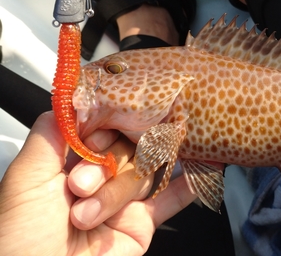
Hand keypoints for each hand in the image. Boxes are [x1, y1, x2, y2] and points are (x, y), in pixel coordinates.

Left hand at [0, 112, 195, 255]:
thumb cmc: (21, 239)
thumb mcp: (27, 179)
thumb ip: (51, 133)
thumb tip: (70, 95)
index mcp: (71, 160)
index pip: (102, 126)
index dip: (101, 130)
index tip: (92, 142)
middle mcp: (99, 175)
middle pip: (128, 145)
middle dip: (107, 166)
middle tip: (80, 188)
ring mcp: (122, 197)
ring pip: (145, 170)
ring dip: (121, 190)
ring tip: (89, 216)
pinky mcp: (141, 221)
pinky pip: (170, 199)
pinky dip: (188, 185)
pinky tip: (205, 170)